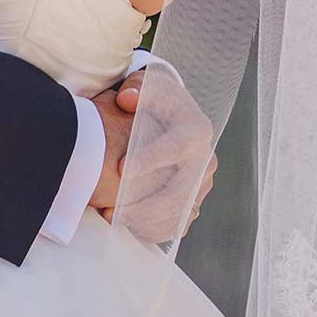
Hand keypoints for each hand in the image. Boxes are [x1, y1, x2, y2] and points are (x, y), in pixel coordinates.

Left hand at [87, 68, 217, 243]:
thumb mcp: (146, 86)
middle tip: (110, 208)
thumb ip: (135, 89)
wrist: (171, 117)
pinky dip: (152, 230)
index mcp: (197, 130)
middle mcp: (206, 160)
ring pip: (177, 212)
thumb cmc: (154, 101)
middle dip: (143, 203)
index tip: (120, 169)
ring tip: (112, 219)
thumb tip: (127, 100)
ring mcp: (202, 185)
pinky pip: (176, 223)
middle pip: (178, 190)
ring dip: (144, 221)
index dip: (149, 159)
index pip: (175, 147)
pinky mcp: (194, 202)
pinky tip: (125, 226)